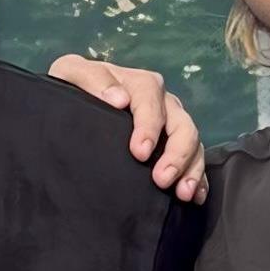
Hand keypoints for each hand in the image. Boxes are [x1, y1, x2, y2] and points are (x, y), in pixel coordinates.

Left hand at [46, 52, 208, 201]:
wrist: (76, 101)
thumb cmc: (75, 86)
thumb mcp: (70, 73)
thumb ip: (90, 79)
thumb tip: (118, 99)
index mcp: (140, 84)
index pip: (151, 100)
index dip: (149, 126)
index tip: (140, 152)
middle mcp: (162, 103)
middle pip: (181, 124)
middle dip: (177, 153)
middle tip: (163, 180)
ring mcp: (170, 124)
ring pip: (192, 143)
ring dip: (191, 168)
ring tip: (183, 193)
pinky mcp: (173, 145)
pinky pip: (194, 160)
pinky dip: (199, 178)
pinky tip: (194, 197)